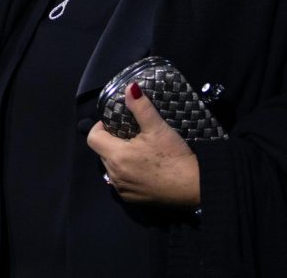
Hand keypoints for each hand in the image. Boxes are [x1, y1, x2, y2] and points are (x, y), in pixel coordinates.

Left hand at [86, 82, 200, 205]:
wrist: (193, 187)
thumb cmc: (173, 156)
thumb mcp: (157, 128)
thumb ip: (141, 106)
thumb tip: (129, 87)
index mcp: (116, 156)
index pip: (92, 138)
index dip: (101, 126)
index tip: (116, 122)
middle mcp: (114, 175)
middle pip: (101, 152)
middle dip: (111, 141)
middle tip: (131, 133)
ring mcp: (122, 189)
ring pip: (111, 167)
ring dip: (118, 157)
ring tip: (137, 149)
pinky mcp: (131, 199)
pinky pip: (120, 181)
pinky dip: (126, 172)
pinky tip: (143, 167)